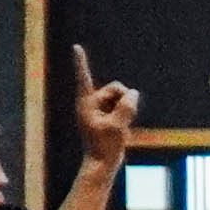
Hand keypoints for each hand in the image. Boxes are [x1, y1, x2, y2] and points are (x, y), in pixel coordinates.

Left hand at [69, 43, 138, 164]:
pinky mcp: (109, 115)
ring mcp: (101, 109)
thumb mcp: (117, 126)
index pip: (84, 79)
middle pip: (114, 88)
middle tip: (123, 117)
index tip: (75, 47)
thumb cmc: (104, 146)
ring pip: (122, 96)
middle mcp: (92, 103)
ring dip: (127, 107)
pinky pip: (124, 105)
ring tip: (121, 125)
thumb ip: (126, 107)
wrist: (103, 162)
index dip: (81, 62)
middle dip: (124, 98)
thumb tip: (133, 93)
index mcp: (86, 103)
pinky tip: (123, 127)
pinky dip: (128, 112)